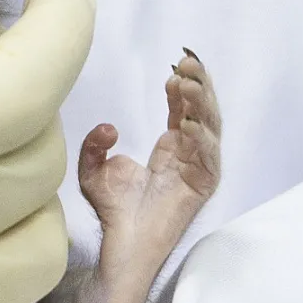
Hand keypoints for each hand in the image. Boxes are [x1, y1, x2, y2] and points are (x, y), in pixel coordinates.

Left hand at [77, 49, 222, 302]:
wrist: (123, 241)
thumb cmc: (114, 209)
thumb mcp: (93, 170)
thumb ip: (95, 145)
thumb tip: (110, 127)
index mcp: (171, 145)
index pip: (183, 107)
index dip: (183, 84)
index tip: (175, 63)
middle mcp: (189, 152)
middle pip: (203, 110)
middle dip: (199, 83)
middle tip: (187, 61)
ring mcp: (199, 167)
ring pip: (210, 127)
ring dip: (202, 103)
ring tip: (188, 82)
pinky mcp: (203, 185)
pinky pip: (208, 157)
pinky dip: (201, 138)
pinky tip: (188, 123)